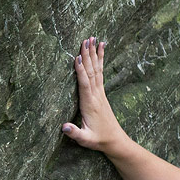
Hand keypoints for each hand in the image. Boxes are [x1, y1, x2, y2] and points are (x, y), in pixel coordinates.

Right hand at [61, 37, 129, 153]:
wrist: (115, 140)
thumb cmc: (98, 139)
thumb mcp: (86, 139)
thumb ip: (75, 133)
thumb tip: (64, 127)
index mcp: (90, 104)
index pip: (85, 84)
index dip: (80, 70)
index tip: (77, 56)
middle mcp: (96, 95)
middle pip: (92, 71)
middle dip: (88, 55)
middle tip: (86, 39)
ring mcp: (100, 93)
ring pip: (97, 69)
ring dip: (94, 54)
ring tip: (93, 38)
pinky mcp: (101, 93)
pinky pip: (100, 73)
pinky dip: (100, 60)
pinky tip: (101, 49)